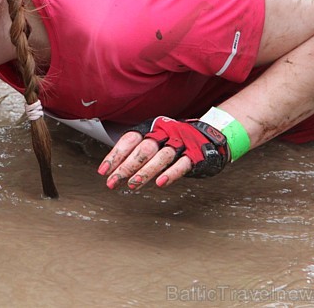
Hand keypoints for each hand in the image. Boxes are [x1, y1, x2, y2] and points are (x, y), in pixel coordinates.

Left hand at [97, 116, 229, 189]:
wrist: (210, 134)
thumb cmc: (174, 141)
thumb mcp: (155, 139)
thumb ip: (137, 151)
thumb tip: (112, 168)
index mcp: (152, 128)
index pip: (130, 140)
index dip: (115, 155)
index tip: (103, 171)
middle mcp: (165, 133)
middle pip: (143, 149)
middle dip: (126, 166)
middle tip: (112, 182)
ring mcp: (181, 143)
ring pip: (161, 156)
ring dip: (146, 172)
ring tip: (132, 185)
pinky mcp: (195, 155)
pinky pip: (182, 164)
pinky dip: (171, 174)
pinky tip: (160, 184)